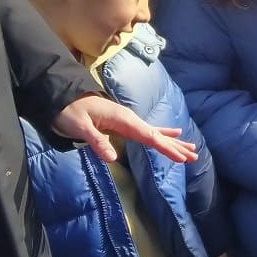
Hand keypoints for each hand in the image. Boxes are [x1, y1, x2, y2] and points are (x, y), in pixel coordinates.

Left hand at [53, 94, 197, 163]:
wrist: (62, 98)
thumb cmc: (69, 112)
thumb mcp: (80, 127)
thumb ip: (97, 141)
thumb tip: (112, 158)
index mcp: (123, 118)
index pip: (149, 135)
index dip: (166, 147)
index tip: (182, 157)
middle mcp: (128, 118)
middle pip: (156, 134)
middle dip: (175, 145)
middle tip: (194, 155)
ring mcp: (126, 120)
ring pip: (154, 133)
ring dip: (171, 141)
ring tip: (190, 148)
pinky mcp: (122, 124)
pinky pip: (146, 132)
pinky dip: (160, 135)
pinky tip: (170, 135)